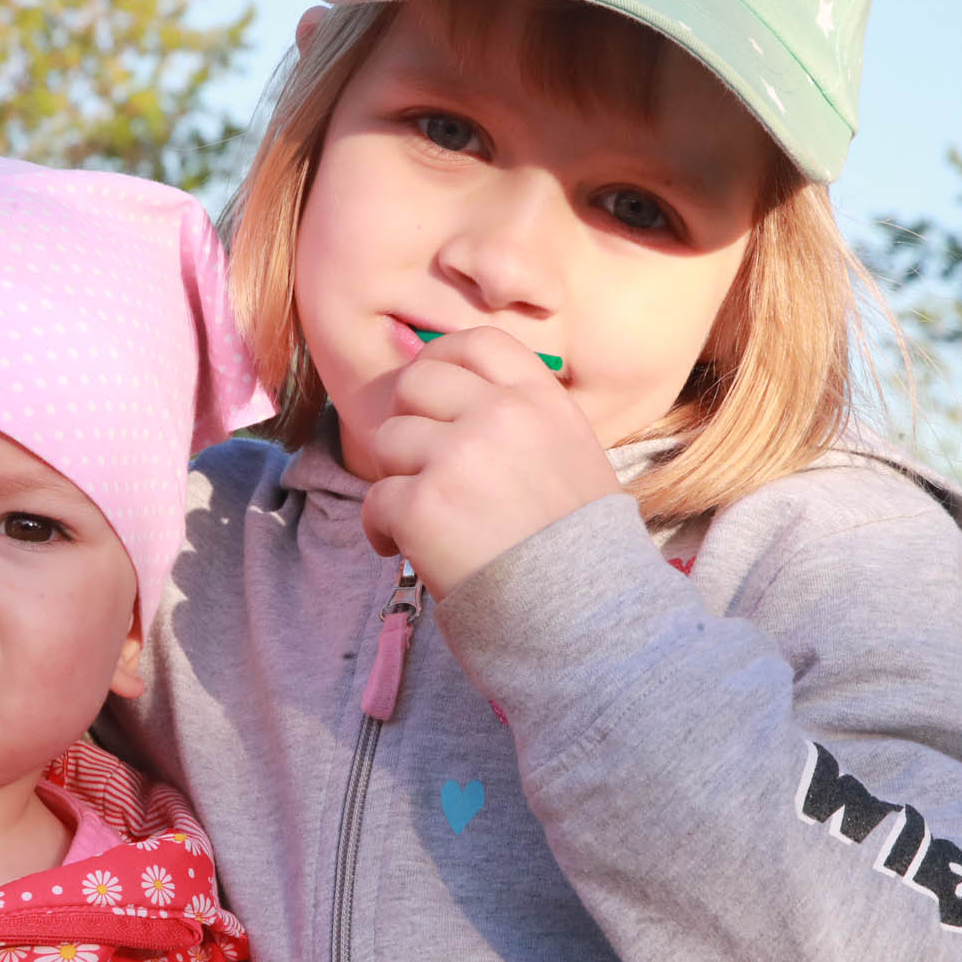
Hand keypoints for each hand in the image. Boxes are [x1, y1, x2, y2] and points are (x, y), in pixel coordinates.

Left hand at [361, 327, 622, 598]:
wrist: (586, 618)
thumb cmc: (582, 550)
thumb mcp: (575, 458)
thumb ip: (525, 422)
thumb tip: (463, 404)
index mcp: (540, 401)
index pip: (477, 343)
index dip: (441, 361)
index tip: (430, 395)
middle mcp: (500, 415)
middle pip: (417, 382)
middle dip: (409, 421)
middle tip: (419, 465)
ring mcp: (457, 456)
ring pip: (388, 440)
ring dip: (396, 478)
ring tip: (422, 518)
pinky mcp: (422, 504)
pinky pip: (375, 498)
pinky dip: (382, 529)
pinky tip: (404, 551)